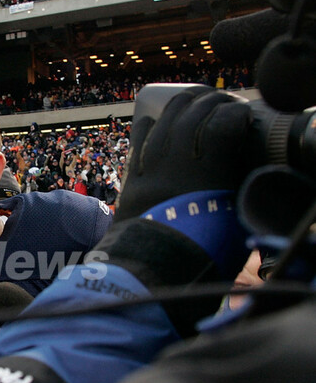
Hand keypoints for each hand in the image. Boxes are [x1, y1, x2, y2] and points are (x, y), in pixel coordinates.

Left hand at [95, 87, 253, 334]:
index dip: (235, 113)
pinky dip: (151, 126)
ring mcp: (150, 171)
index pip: (223, 124)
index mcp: (210, 178)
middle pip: (192, 114)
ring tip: (195, 101)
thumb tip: (250, 172)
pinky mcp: (131, 181)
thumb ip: (244, 194)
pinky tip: (159, 122)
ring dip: (181, 105)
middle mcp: (178, 167)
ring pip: (164, 121)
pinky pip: (139, 142)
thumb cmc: (204, 261)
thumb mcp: (237, 226)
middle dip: (211, 101)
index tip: (244, 115)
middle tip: (222, 102)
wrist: (153, 281)